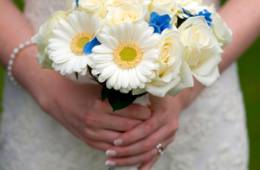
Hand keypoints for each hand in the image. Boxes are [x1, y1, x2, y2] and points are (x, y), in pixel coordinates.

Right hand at [12, 46, 151, 151]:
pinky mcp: (88, 141)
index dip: (145, 113)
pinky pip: (109, 148)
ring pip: (120, 140)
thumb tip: (140, 99)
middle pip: (128, 128)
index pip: (130, 113)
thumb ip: (118, 96)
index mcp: (101, 105)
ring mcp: (91, 133)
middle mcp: (96, 121)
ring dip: (134, 137)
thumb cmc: (81, 90)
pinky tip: (130, 142)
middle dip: (143, 126)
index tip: (153, 110)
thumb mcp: (100, 89)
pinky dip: (121, 146)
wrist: (58, 98)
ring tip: (145, 133)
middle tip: (153, 122)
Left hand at [105, 95, 182, 167]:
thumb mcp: (150, 91)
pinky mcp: (166, 142)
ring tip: (113, 162)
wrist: (175, 98)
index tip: (115, 141)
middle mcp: (169, 127)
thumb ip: (137, 98)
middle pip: (147, 144)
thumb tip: (118, 100)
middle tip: (109, 153)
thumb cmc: (158, 92)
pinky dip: (146, 164)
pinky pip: (155, 156)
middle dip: (127, 151)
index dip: (131, 136)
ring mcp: (169, 137)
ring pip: (150, 153)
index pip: (146, 129)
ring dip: (131, 160)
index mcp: (164, 114)